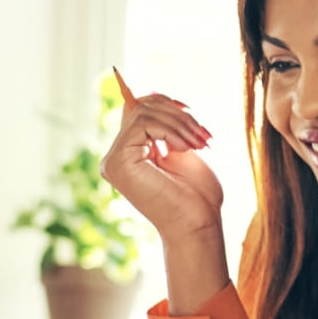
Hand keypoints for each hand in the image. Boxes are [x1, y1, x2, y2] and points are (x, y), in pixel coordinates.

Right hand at [100, 90, 223, 243]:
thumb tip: (152, 93)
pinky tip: (185, 148)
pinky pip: (142, 124)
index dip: (163, 102)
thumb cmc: (197, 196)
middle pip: (140, 107)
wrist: (198, 225)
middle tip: (203, 135)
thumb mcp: (182, 150)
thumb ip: (166, 126)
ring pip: (142, 113)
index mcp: (130, 154)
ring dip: (179, 123)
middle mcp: (116, 157)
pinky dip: (170, 130)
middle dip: (177, 114)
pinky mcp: (118, 162)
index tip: (191, 113)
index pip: (136, 110)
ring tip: (200, 142)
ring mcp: (113, 160)